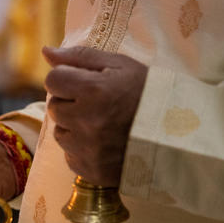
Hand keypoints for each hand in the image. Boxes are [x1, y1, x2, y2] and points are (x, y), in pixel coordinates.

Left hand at [42, 46, 146, 186]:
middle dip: (70, 103)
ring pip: (60, 133)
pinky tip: (104, 143)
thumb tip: (46, 52)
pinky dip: (82, 149)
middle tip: (98, 104)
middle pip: (54, 107)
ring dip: (74, 127)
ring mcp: (88, 150)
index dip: (67, 79)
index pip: (53, 80)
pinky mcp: (90, 171)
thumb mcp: (120, 65)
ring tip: (102, 124)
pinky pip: (71, 156)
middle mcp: (87, 122)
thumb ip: (80, 57)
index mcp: (94, 91)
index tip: (85, 83)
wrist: (177, 135)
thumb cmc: (147, 93)